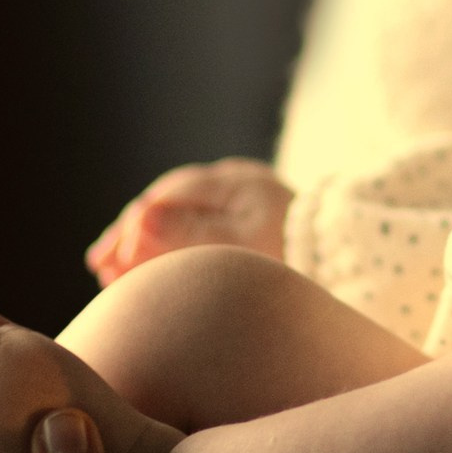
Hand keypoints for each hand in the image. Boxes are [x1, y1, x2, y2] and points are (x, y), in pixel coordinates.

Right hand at [86, 160, 292, 284]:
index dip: (135, 228)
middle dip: (132, 234)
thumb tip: (140, 218)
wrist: (351, 258)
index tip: (107, 260)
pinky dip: (169, 249)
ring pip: (179, 218)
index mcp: (235, 181)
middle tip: (100, 265)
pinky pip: (196, 230)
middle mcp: (235, 185)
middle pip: (169, 205)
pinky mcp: (246, 224)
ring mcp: (241, 203)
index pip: (170, 198)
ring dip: (145, 243)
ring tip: (111, 270)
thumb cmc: (297, 250)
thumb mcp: (242, 242)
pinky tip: (148, 269)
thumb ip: (193, 232)